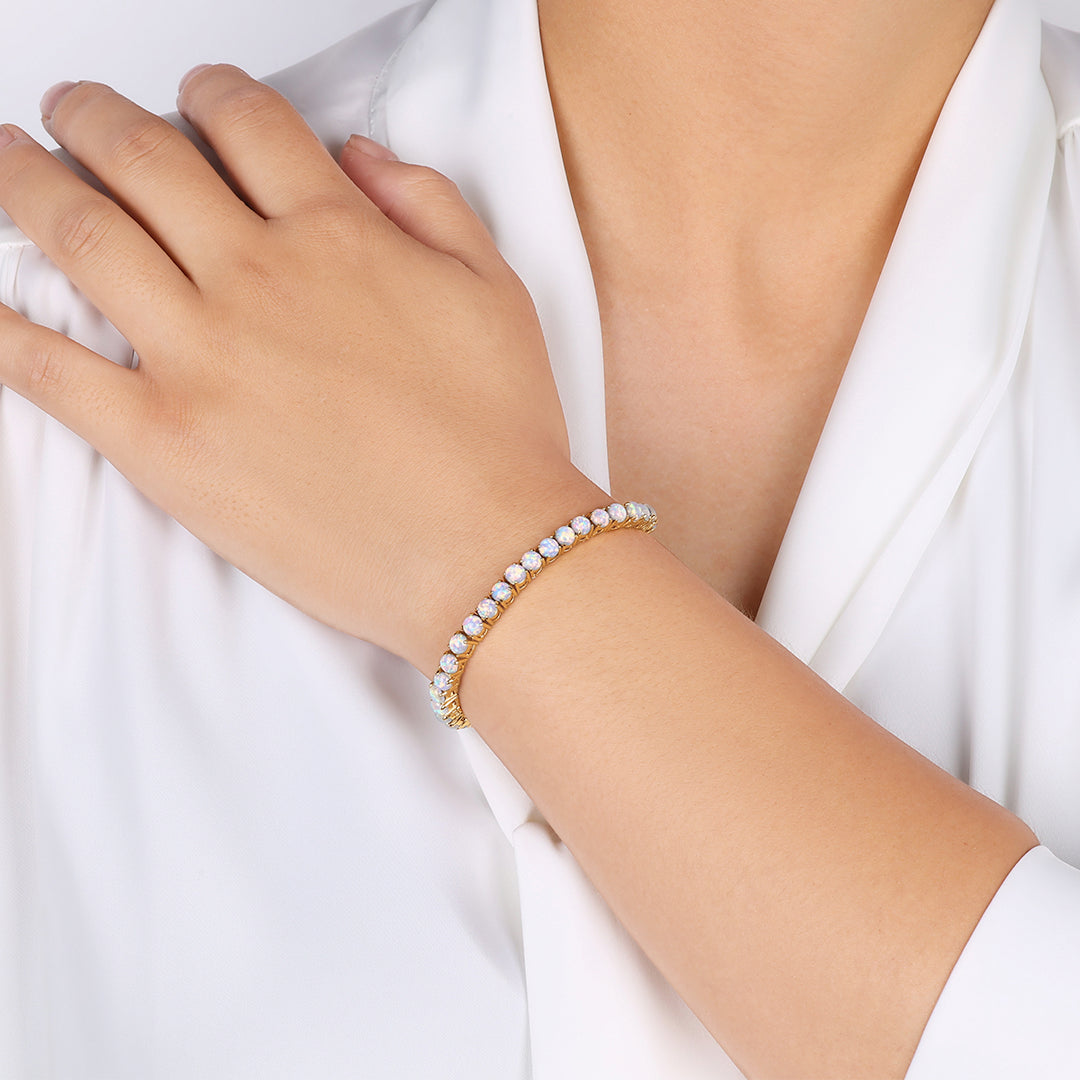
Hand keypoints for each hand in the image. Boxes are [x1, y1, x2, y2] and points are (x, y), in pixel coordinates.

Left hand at [0, 67, 590, 669]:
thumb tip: (360, 154)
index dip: (210, 93)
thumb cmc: (499, 436)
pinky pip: (48, 371)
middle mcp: (255, 277)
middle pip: (142, 159)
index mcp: (337, 235)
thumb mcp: (494, 292)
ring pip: (81, 236)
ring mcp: (200, 359)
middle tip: (73, 112)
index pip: (246, 124)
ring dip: (25, 183)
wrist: (485, 552)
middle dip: (95, 117)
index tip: (196, 97)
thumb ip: (427, 204)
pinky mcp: (163, 444)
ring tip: (7, 162)